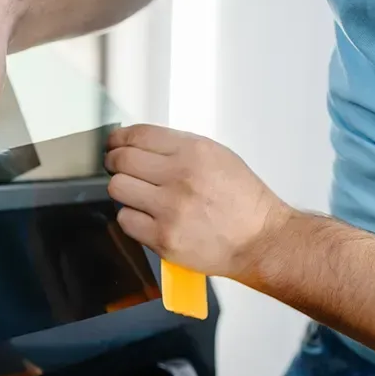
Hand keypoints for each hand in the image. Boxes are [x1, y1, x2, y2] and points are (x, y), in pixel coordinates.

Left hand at [104, 124, 294, 278]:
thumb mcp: (217, 157)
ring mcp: (171, 209)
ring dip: (123, 190)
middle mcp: (181, 177)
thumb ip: (177, 148)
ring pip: (117, 188)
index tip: (113, 144)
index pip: (138, 135)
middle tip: (118, 168)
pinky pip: (125, 220)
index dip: (118, 139)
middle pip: (121, 161)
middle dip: (115, 163)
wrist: (261, 239)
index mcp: (194, 152)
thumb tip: (137, 143)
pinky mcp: (164, 237)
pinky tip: (147, 217)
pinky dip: (131, 218)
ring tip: (138, 195)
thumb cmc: (241, 200)